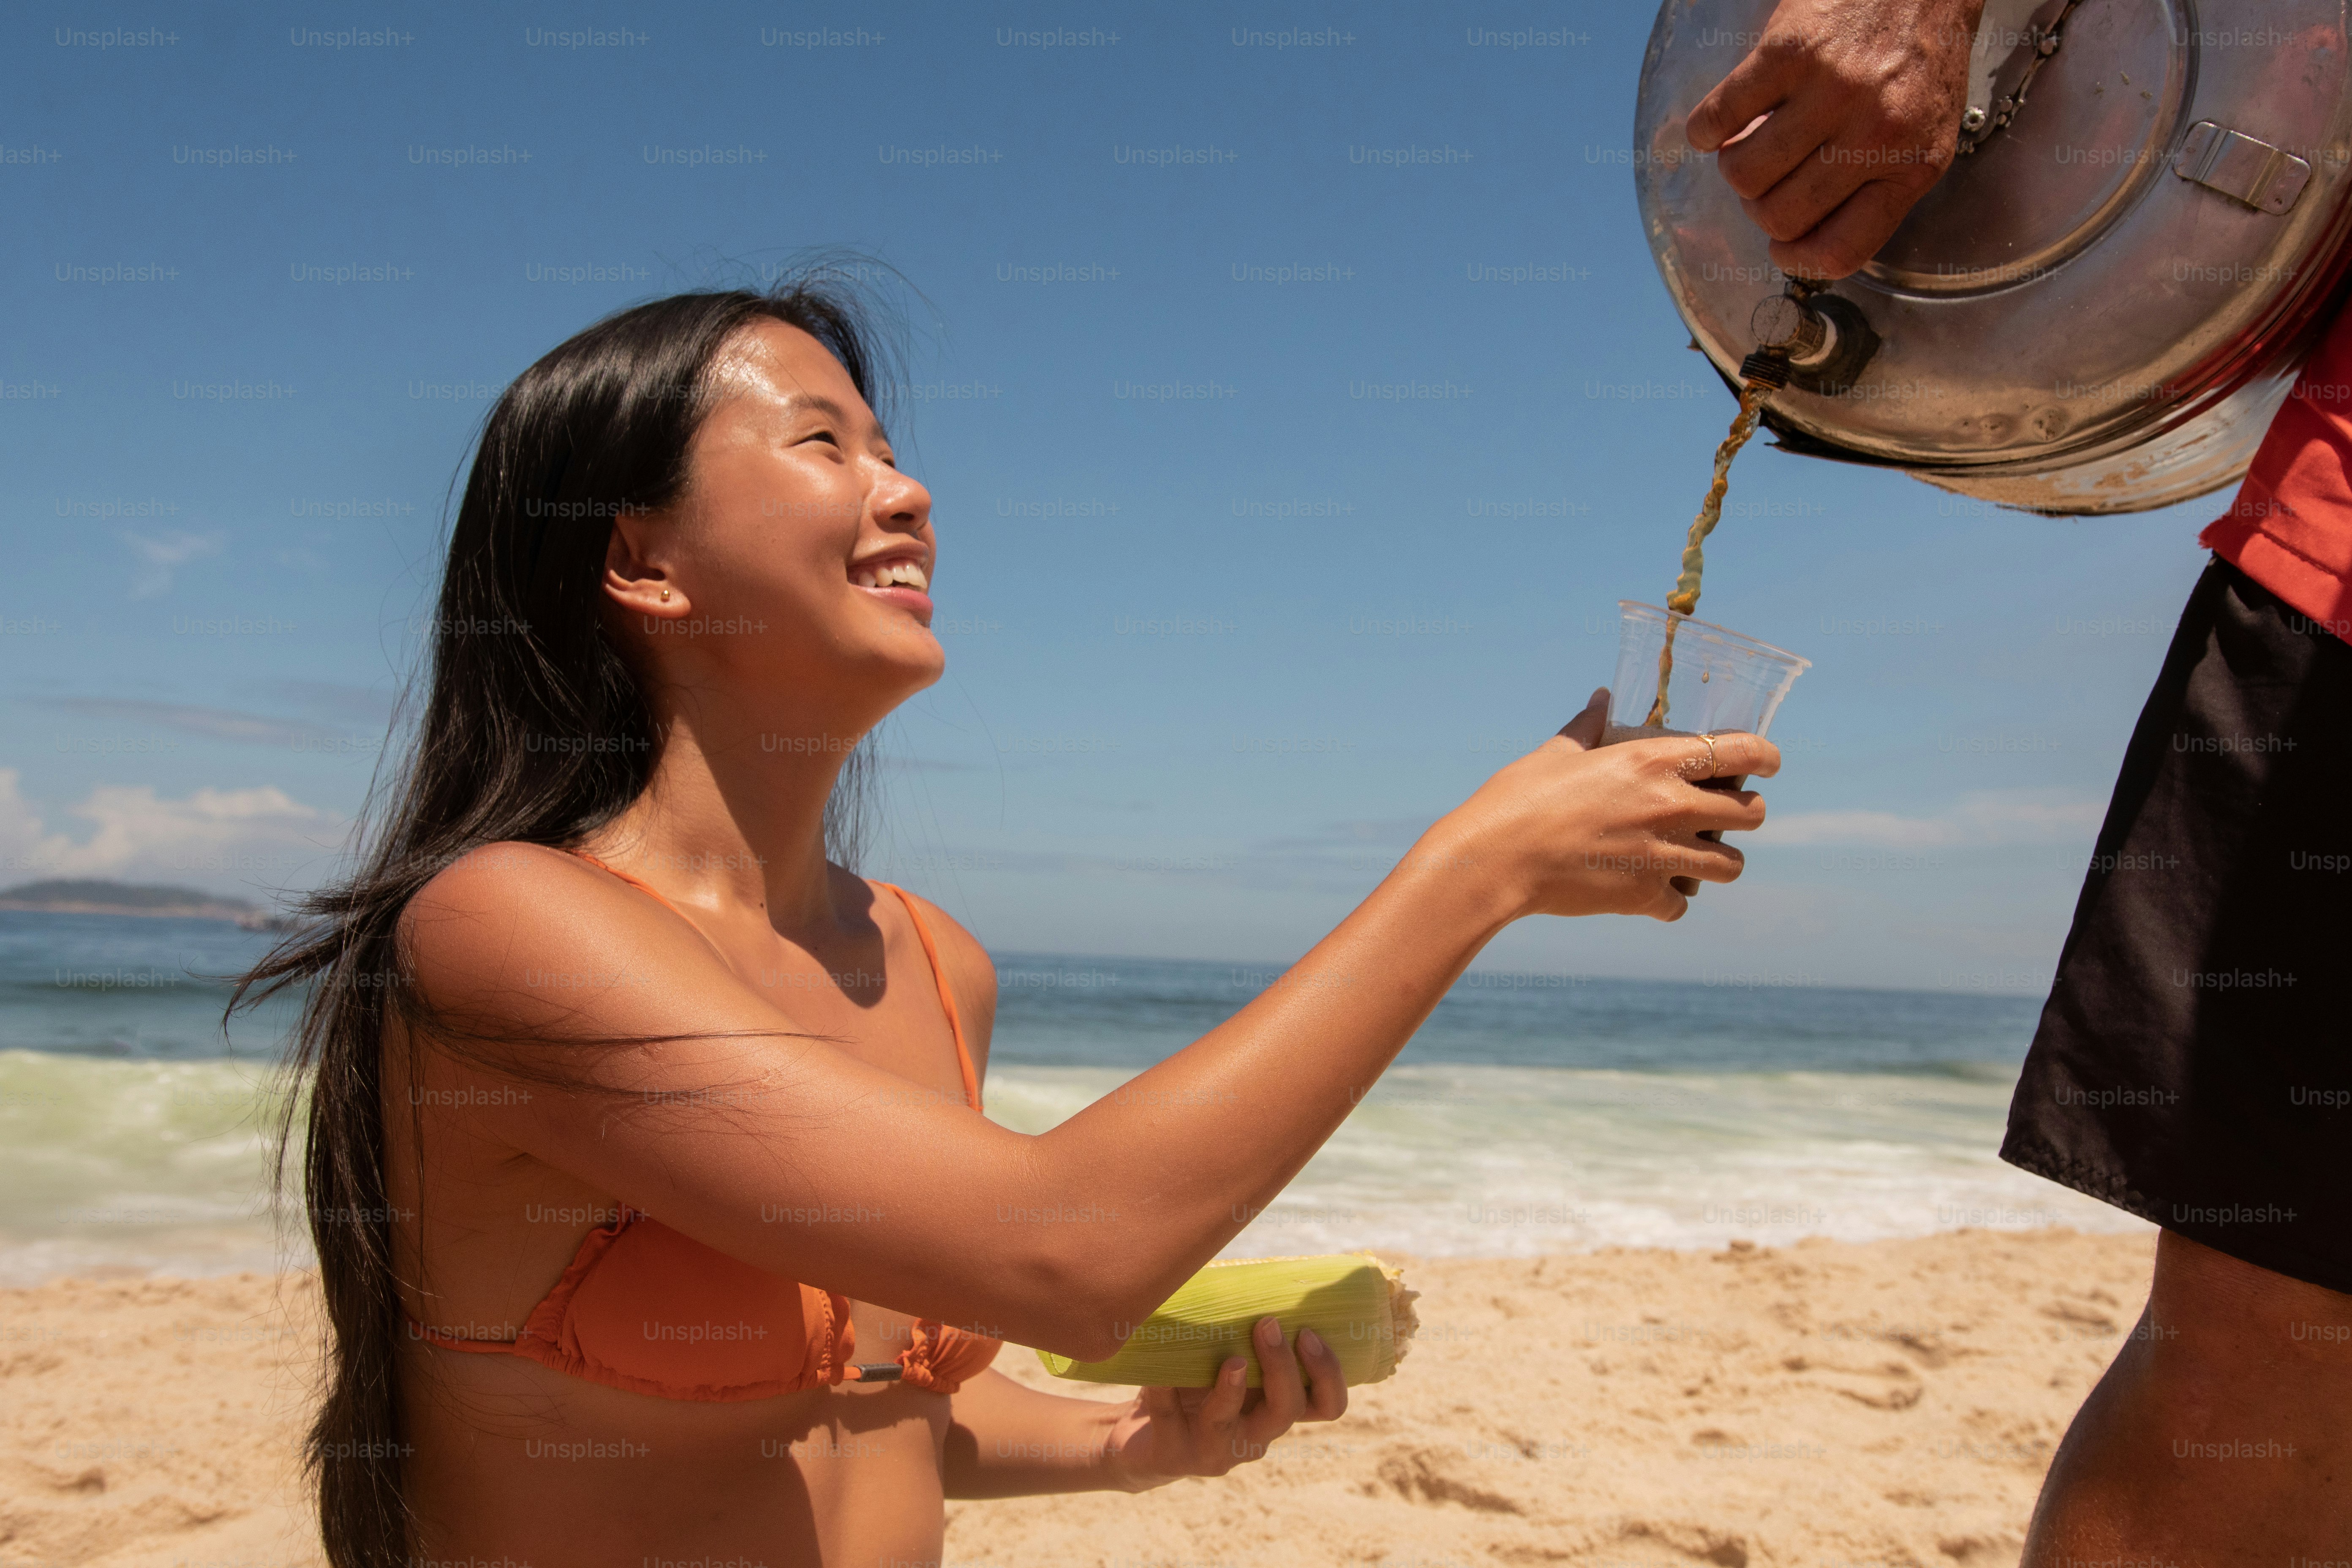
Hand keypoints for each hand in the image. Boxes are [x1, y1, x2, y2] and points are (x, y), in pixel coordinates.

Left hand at [1101, 1315, 1347, 1490]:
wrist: (1142, 1438)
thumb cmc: (1192, 1387)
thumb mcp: (1223, 1361)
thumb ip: (1242, 1335)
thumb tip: (1253, 1273)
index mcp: (1274, 1410)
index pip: (1326, 1406)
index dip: (1329, 1375)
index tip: (1308, 1332)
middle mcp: (1254, 1435)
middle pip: (1287, 1411)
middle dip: (1282, 1367)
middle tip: (1267, 1325)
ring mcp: (1216, 1450)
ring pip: (1235, 1425)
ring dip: (1234, 1390)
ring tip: (1232, 1361)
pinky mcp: (1176, 1456)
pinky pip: (1171, 1419)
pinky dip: (1164, 1391)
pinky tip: (1157, 1372)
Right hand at [1433, 688, 1777, 924]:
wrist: (1493, 861)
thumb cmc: (1518, 799)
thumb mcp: (1556, 753)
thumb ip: (1588, 724)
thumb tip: (1601, 696)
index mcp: (1653, 761)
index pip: (1742, 753)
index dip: (1764, 757)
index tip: (1765, 764)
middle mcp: (1670, 806)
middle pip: (1752, 814)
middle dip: (1745, 814)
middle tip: (1725, 816)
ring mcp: (1662, 855)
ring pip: (1731, 866)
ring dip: (1718, 862)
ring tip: (1695, 858)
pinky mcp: (1644, 897)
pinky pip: (1681, 905)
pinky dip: (1668, 901)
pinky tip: (1646, 892)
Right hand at [1685, 0, 1984, 278]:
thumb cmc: (1920, 54)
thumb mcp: (1924, 131)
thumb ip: (1877, 184)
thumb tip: (1798, 232)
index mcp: (1913, 164)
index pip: (1840, 250)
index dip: (1797, 259)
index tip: (1782, 243)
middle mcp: (1876, 132)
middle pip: (1780, 215)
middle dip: (1761, 204)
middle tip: (1770, 174)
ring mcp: (1832, 91)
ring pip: (1743, 173)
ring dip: (1735, 163)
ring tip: (1751, 138)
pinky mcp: (1789, 51)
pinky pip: (1718, 119)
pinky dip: (1706, 129)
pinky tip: (1719, 122)